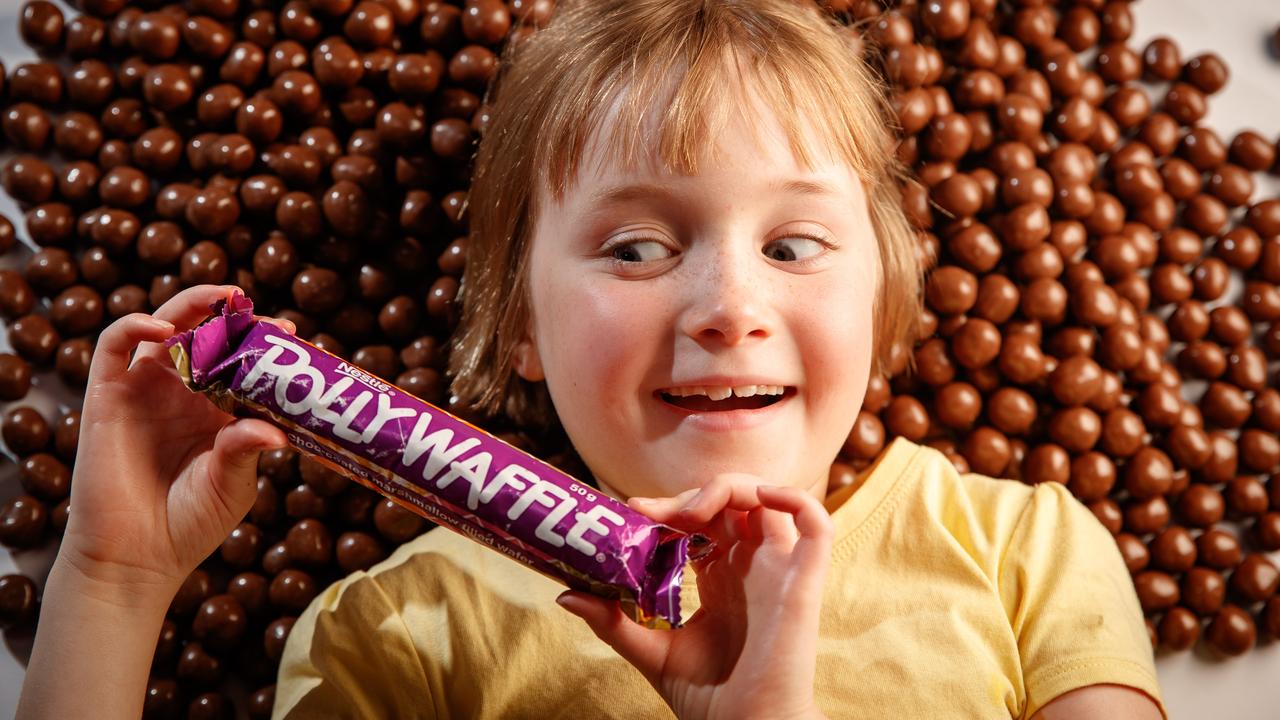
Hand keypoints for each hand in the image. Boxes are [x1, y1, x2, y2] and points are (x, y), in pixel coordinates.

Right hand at [57, 284, 292, 599]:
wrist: (135, 559)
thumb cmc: (189, 525)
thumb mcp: (232, 485)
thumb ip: (246, 451)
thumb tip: (277, 432)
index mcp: (217, 410)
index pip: (241, 360)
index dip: (262, 342)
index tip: (290, 334)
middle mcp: (181, 394)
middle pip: (204, 334)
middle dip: (230, 314)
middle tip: (255, 307)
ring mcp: (143, 391)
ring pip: (163, 327)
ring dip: (191, 306)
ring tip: (221, 300)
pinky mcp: (107, 397)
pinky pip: (113, 347)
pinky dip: (134, 325)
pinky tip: (163, 328)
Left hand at [556, 475, 833, 719]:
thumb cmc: (710, 700)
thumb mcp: (651, 652)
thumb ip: (612, 623)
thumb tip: (565, 596)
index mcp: (723, 581)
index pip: (702, 522)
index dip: (671, 507)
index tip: (632, 511)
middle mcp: (753, 569)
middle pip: (729, 503)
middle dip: (688, 497)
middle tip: (649, 512)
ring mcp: (780, 570)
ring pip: (768, 499)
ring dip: (728, 488)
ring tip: (690, 511)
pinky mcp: (804, 581)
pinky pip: (815, 523)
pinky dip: (790, 496)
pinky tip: (754, 498)